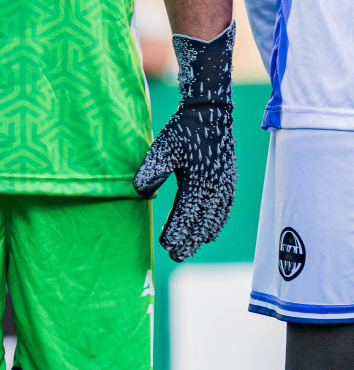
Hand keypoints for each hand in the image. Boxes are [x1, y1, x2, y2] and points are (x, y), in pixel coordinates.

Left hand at [134, 24, 235, 261]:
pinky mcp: (229, 182)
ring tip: (188, 248)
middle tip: (175, 256)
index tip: (165, 246)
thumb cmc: (184, 130)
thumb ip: (152, 170)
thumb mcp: (164, 147)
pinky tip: (208, 233)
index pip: (187, 214)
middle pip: (203, 222)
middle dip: (189, 241)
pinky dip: (216, 225)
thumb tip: (140, 193)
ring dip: (201, 236)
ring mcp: (227, 186)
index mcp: (201, 181)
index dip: (177, 232)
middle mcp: (218, 188)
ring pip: (215, 219)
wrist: (210, 113)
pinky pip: (224, 210)